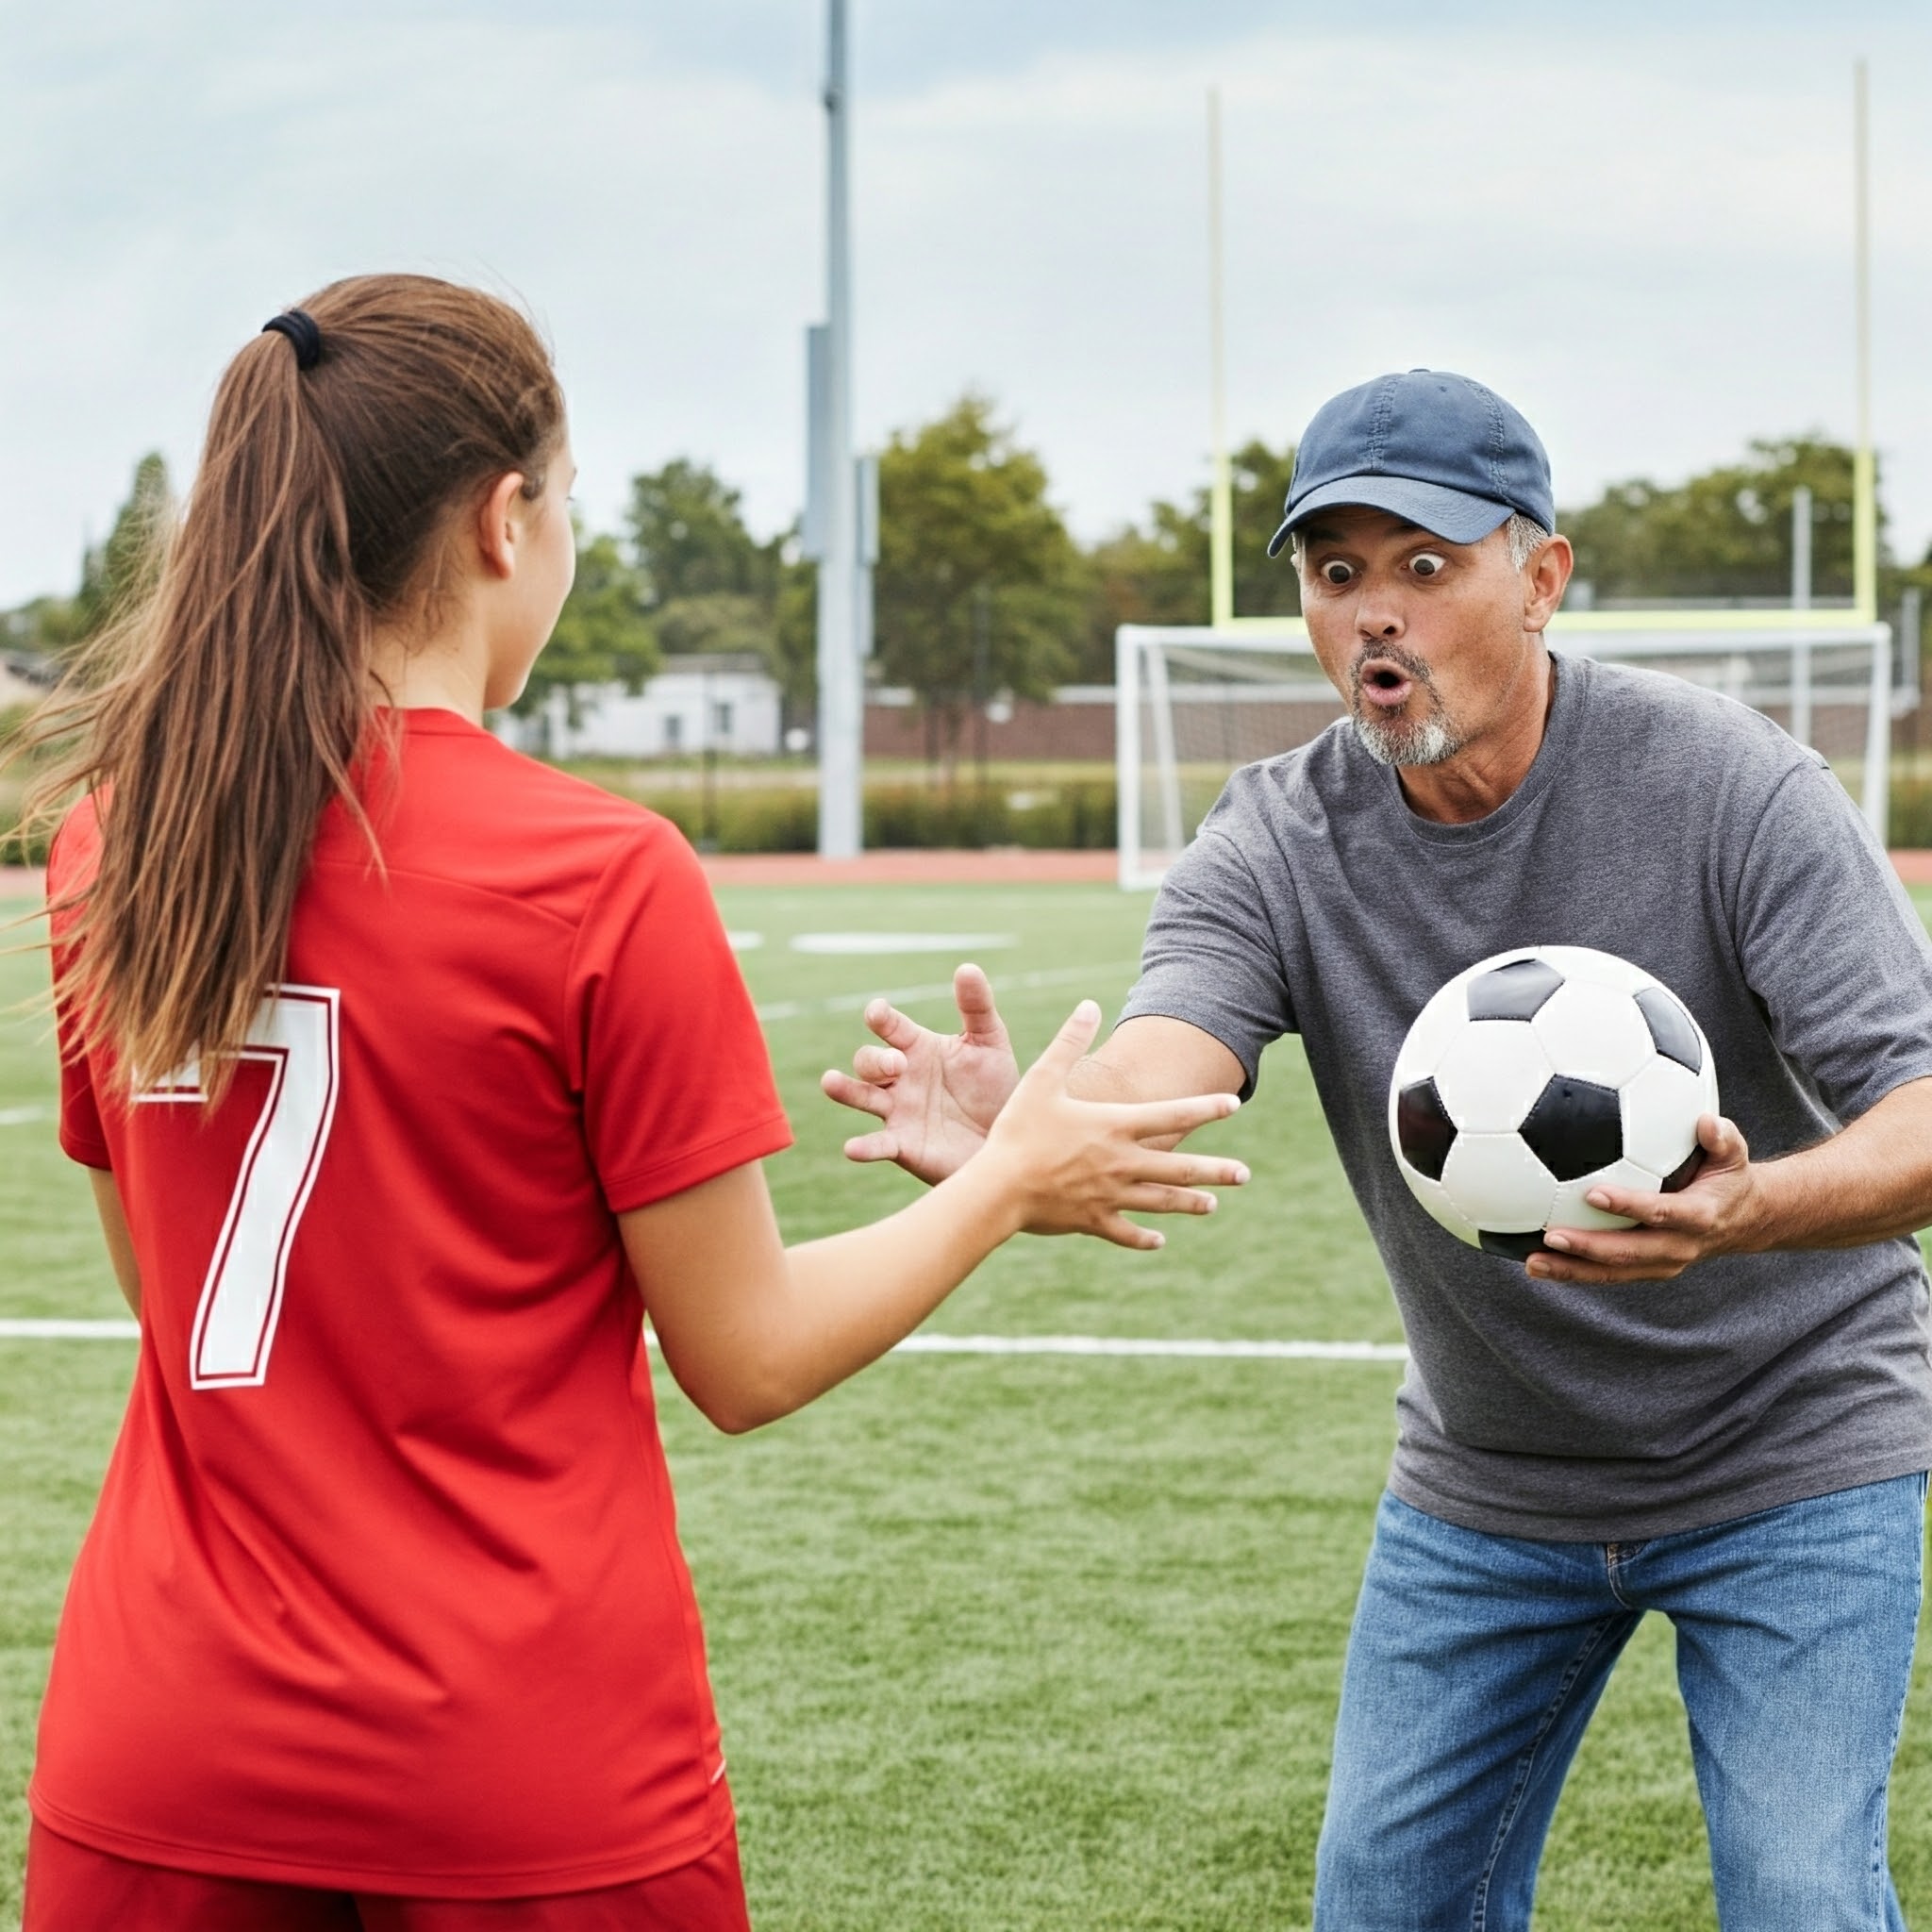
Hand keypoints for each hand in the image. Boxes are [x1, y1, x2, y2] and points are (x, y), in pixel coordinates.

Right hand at [820, 963, 1020, 1183]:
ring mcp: (897, 1111)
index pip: (890, 1027)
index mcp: (917, 1048)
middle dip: (876, 1059)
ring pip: (860, 1095)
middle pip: (868, 1061)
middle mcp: (900, 1078)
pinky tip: (852, 1149)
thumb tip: (968, 967)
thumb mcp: (989, 1042)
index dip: (880, 1017)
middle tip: (897, 1064)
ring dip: (844, 1089)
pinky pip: (877, 1145)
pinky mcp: (903, 1145)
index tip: (877, 1012)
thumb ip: (977, 1007)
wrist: (1007, 1137)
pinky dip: (863, 1147)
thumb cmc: (994, 1087)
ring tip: (830, 1082)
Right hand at [976, 999, 1247, 1249]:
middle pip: (1180, 1167)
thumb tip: (1089, 1005)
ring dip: (1190, 1203)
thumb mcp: (1041, 1079)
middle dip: (1216, 1170)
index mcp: (1115, 1126)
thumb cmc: (1018, 1131)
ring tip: (1213, 1204)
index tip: (1235, 1104)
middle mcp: (1122, 1163)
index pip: (1174, 1114)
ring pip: (1161, 1201)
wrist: (999, 1188)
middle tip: (1244, 1174)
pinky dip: (1144, 1238)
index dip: (1208, 1108)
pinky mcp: (1093, 1220)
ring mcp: (1110, 1195)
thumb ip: (1068, 1043)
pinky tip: (1159, 1241)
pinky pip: (1126, 1233)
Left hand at [1526, 1114, 1767, 1283]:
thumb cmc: (1728, 1177)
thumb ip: (1723, 1137)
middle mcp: (1679, 1247)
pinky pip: (1607, 1274)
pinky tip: (1537, 1263)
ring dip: (1571, 1269)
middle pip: (1629, 1252)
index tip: (1592, 1194)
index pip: (1661, 1213)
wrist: (1744, 1222)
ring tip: (1532, 1263)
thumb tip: (1707, 1121)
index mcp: (1699, 1217)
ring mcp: (1662, 1263)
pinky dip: (1573, 1271)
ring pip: (1613, 1272)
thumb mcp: (1734, 1155)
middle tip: (1550, 1235)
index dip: (1629, 1206)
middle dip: (1588, 1248)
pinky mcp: (1646, 1270)